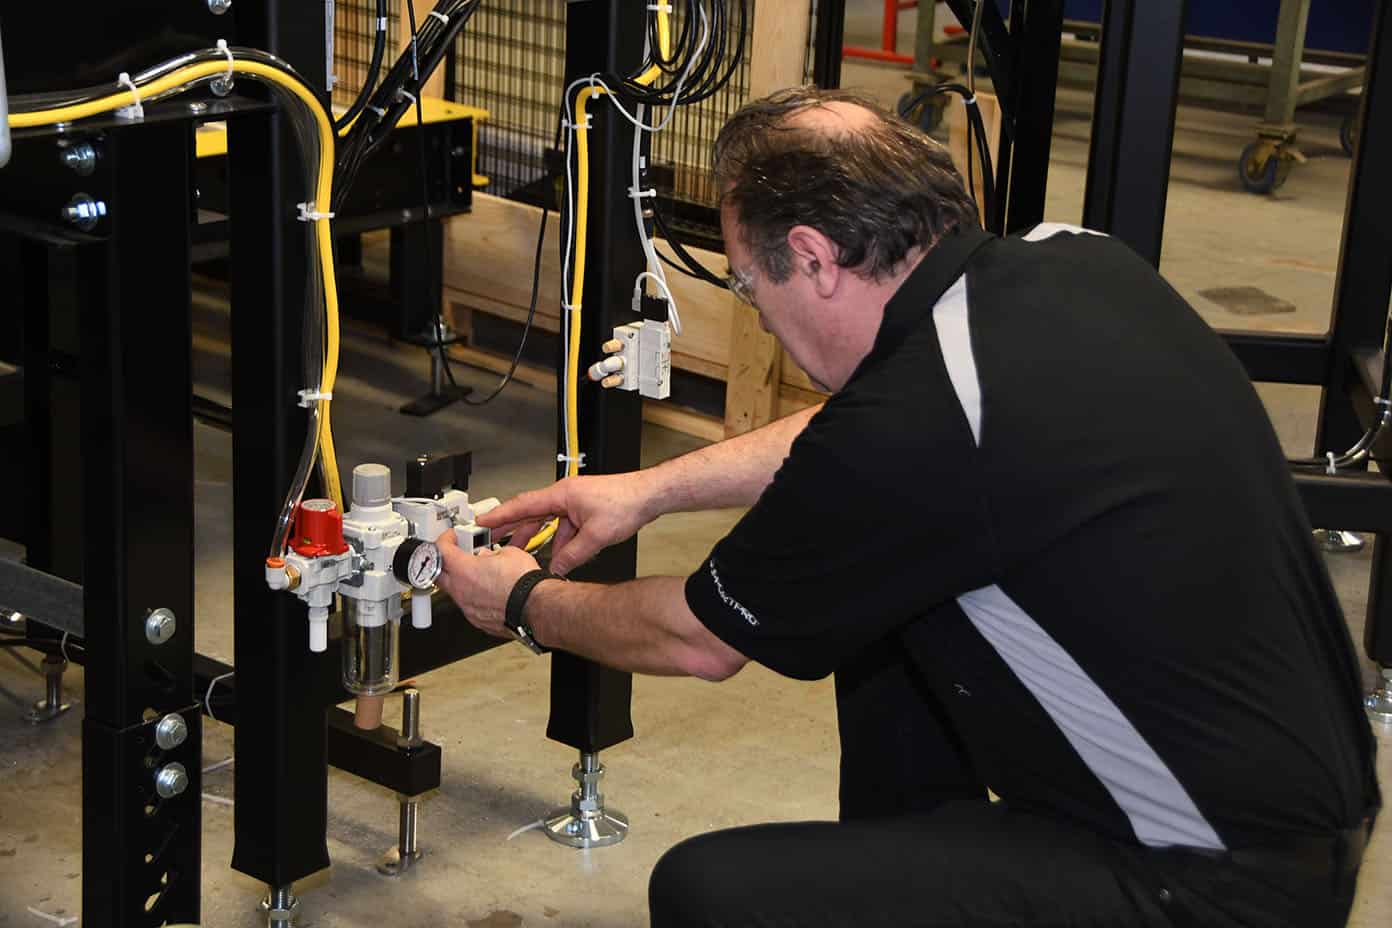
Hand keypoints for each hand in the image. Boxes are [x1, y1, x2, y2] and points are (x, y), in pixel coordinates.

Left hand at [435, 528, 538, 637]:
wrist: (536, 607)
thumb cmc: (524, 583)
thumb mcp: (508, 552)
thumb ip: (490, 553)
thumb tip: (488, 556)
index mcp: (464, 570)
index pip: (441, 550)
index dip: (445, 539)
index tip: (451, 537)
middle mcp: (461, 591)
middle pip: (438, 573)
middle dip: (445, 561)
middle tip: (456, 553)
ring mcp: (468, 608)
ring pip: (454, 592)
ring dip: (460, 580)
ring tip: (477, 573)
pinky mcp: (478, 620)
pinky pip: (469, 606)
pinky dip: (474, 596)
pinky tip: (489, 591)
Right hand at [476, 473, 658, 575]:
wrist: (649, 495)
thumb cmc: (626, 502)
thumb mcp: (596, 536)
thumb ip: (573, 555)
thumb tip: (557, 569)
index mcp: (561, 494)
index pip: (522, 506)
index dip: (499, 516)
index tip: (481, 522)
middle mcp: (564, 495)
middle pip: (530, 514)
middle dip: (511, 528)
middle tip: (490, 539)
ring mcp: (574, 502)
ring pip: (549, 523)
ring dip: (538, 539)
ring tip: (523, 554)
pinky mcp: (584, 509)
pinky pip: (565, 527)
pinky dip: (560, 542)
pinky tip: (560, 557)